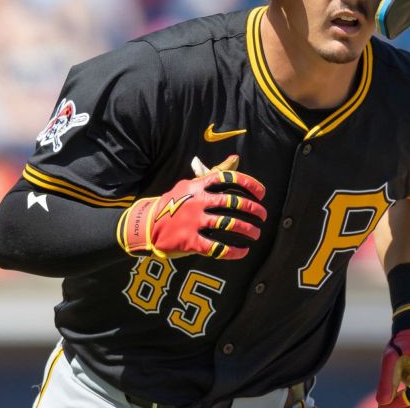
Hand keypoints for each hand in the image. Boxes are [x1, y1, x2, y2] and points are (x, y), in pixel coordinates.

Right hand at [118, 157, 265, 258]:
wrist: (146, 225)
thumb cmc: (173, 203)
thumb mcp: (191, 184)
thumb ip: (214, 173)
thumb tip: (236, 158)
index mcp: (198, 186)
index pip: (228, 178)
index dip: (249, 184)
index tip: (262, 193)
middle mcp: (198, 201)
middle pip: (233, 202)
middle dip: (253, 209)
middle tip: (263, 216)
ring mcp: (194, 221)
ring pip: (229, 224)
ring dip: (247, 229)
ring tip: (256, 233)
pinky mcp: (190, 241)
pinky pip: (218, 248)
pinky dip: (234, 251)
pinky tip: (242, 251)